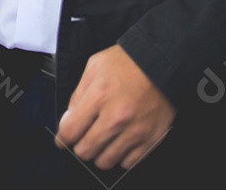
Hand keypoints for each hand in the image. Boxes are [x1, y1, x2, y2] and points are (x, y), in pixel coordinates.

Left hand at [55, 45, 175, 172]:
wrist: (163, 61)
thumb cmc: (128, 61)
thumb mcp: (96, 65)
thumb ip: (78, 92)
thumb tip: (69, 119)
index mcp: (100, 95)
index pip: (70, 132)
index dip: (62, 138)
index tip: (62, 140)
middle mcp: (117, 117)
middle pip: (85, 151)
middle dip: (81, 144)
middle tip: (86, 135)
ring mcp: (135, 131)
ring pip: (105, 162)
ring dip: (101, 152)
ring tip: (105, 137)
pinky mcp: (151, 140)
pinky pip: (127, 163)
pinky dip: (121, 155)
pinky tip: (122, 140)